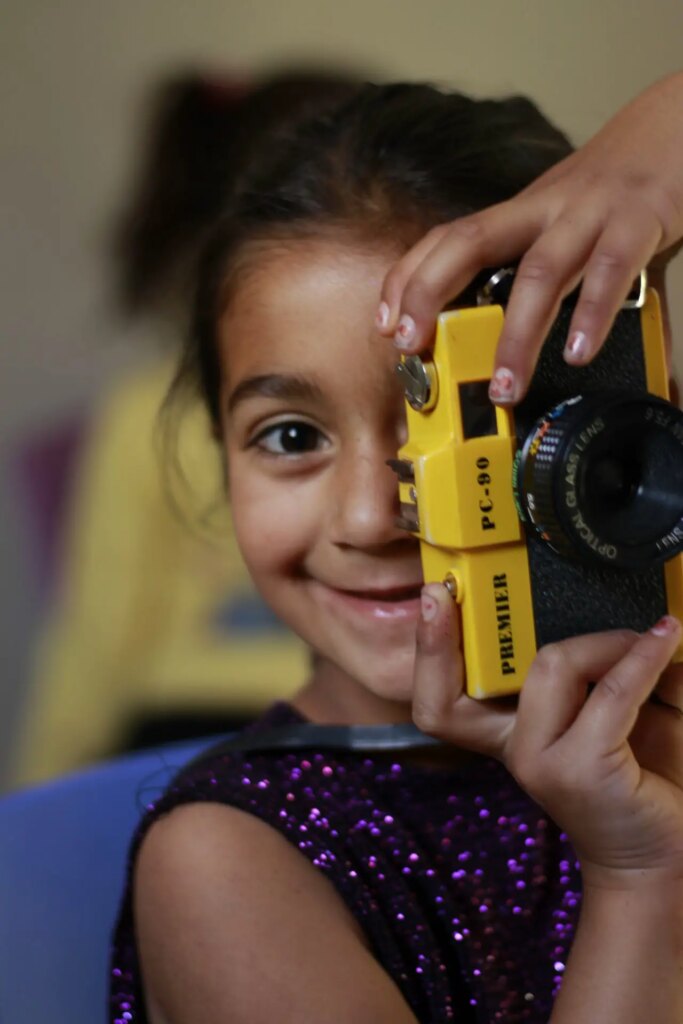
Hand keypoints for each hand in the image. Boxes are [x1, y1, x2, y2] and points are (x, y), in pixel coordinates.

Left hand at [378, 72, 682, 404]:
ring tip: (504, 385)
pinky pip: (612, 270)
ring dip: (515, 334)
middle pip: (470, 242)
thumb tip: (533, 350)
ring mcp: (589, 213)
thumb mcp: (564, 224)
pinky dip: (593, 314)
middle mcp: (544, 208)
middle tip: (411, 347)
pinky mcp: (640, 219)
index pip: (448, 238)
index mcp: (521, 213)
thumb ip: (546, 280)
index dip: (409, 278)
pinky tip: (578, 352)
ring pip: (539, 273)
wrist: (678, 124)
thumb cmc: (615, 189)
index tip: (386, 325)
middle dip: (430, 293)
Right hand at [415, 584, 682, 886]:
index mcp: (510, 736)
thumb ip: (594, 673)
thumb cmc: (645, 782)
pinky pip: (612, 691)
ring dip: (605, 641)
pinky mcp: (581, 769)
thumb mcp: (607, 719)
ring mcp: (541, 761)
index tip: (436, 594)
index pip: (441, 698)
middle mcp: (516, 750)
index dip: (429, 647)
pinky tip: (666, 640)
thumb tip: (610, 610)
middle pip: (481, 672)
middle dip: (496, 627)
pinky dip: (643, 658)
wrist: (666, 858)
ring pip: (552, 665)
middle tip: (509, 583)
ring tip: (647, 639)